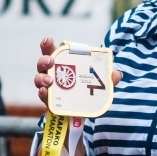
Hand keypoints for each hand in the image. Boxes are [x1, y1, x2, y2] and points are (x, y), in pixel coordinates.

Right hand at [33, 37, 121, 155]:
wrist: (82, 115)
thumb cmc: (87, 93)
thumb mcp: (100, 85)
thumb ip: (107, 79)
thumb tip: (117, 74)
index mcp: (62, 64)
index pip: (52, 51)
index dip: (47, 45)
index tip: (48, 40)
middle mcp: (52, 74)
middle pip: (42, 63)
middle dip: (44, 60)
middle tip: (50, 61)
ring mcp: (49, 87)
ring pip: (39, 79)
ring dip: (42, 78)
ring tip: (49, 81)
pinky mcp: (48, 101)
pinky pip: (42, 96)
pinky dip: (43, 94)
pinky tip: (45, 92)